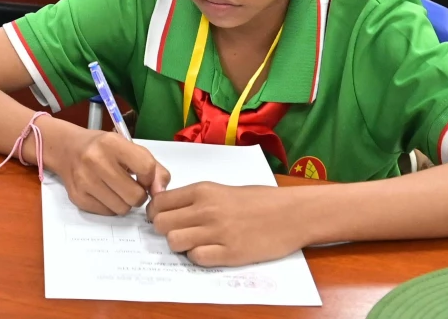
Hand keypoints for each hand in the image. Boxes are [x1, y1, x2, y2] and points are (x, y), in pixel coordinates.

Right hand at [51, 126, 169, 216]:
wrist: (66, 149)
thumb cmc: (103, 148)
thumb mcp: (128, 148)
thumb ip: (153, 168)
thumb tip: (160, 193)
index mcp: (112, 143)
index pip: (146, 168)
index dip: (150, 178)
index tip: (144, 177)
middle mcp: (95, 160)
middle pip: (135, 195)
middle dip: (138, 195)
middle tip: (131, 187)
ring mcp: (84, 180)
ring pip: (122, 209)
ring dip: (124, 203)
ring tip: (117, 190)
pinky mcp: (78, 197)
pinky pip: (107, 213)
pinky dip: (110, 206)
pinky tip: (104, 193)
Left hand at [149, 182, 302, 266]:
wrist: (292, 213)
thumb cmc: (259, 200)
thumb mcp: (222, 189)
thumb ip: (195, 198)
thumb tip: (167, 207)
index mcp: (203, 190)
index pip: (159, 202)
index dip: (156, 213)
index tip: (161, 218)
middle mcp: (206, 209)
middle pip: (161, 224)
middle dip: (164, 231)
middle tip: (177, 233)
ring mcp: (218, 232)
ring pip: (175, 242)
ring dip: (180, 246)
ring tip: (194, 243)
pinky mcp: (231, 253)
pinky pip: (197, 258)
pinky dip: (198, 257)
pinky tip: (209, 252)